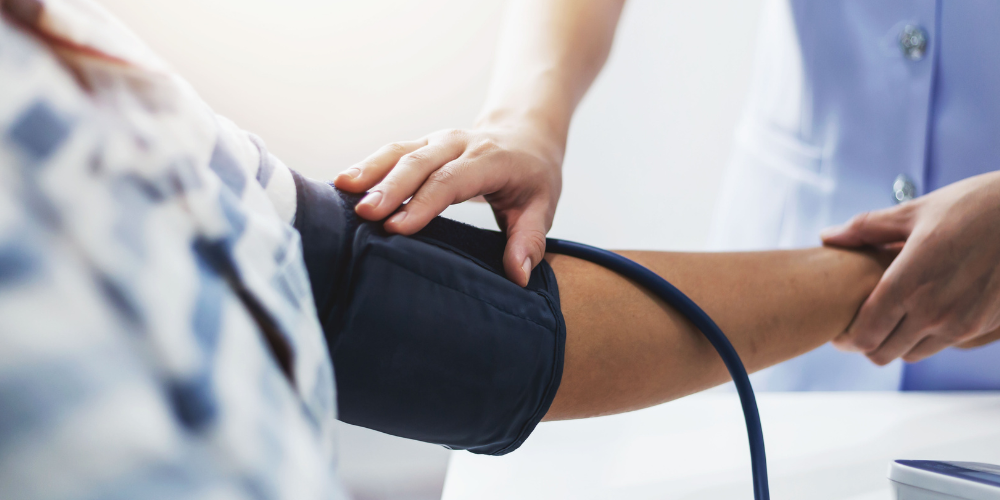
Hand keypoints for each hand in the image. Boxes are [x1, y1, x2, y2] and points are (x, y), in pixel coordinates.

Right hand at [334, 123, 562, 286]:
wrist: (525, 133)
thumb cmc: (532, 176)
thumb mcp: (543, 206)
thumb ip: (529, 240)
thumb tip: (518, 276)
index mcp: (490, 159)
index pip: (452, 180)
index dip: (423, 202)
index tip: (397, 227)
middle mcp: (459, 144)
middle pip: (419, 162)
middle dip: (389, 187)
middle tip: (364, 214)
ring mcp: (437, 141)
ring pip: (399, 150)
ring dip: (370, 170)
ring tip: (342, 189)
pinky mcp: (421, 144)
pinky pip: (391, 152)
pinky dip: (367, 166)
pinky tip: (343, 183)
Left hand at [821, 171, 999, 364]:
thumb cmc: (974, 206)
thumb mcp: (914, 211)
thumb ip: (865, 228)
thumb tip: (828, 235)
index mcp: (909, 285)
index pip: (865, 335)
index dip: (847, 338)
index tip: (841, 328)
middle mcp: (934, 313)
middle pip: (884, 353)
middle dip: (868, 342)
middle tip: (861, 324)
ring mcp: (962, 324)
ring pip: (914, 353)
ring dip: (899, 340)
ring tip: (893, 316)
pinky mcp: (984, 327)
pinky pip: (944, 345)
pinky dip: (929, 336)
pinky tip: (925, 310)